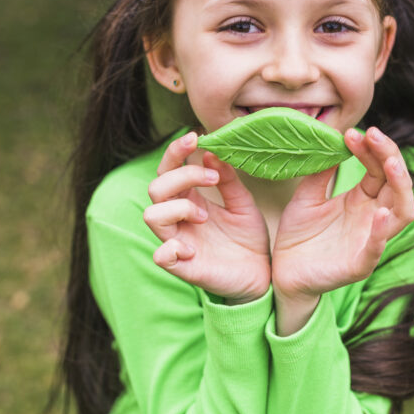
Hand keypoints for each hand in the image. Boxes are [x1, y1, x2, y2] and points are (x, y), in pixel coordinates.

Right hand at [144, 132, 270, 303]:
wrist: (262, 275)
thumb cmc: (249, 238)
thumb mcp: (243, 202)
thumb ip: (227, 179)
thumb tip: (211, 153)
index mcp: (190, 199)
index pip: (168, 170)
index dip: (175, 152)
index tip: (195, 138)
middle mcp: (178, 219)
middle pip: (156, 188)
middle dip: (183, 176)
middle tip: (213, 180)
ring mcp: (178, 242)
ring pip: (151, 216)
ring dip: (179, 208)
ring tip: (206, 215)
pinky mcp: (184, 268)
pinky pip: (162, 255)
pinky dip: (172, 248)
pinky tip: (193, 248)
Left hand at [271, 127, 413, 304]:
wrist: (282, 272)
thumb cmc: (298, 235)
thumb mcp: (307, 196)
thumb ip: (321, 172)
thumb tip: (330, 140)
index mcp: (362, 200)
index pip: (379, 169)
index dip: (371, 149)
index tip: (352, 132)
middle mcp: (372, 217)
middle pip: (396, 184)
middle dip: (389, 156)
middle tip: (373, 134)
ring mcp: (370, 240)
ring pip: (402, 213)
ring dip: (400, 187)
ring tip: (391, 164)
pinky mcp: (360, 264)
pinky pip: (377, 248)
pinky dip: (382, 232)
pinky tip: (380, 214)